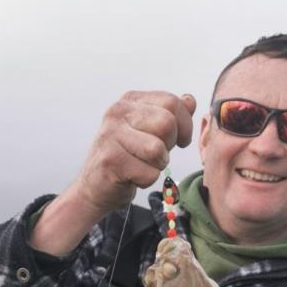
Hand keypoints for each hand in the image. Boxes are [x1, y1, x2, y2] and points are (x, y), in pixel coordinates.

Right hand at [74, 90, 195, 216]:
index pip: (172, 102)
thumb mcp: (149, 131)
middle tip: (158, 155)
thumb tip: (190, 100)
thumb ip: (170, 115)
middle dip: (170, 145)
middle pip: (167, 123)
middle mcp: (118, 112)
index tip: (180, 140)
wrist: (95, 185)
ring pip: (158, 150)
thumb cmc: (127, 157)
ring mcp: (111, 135)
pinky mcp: (111, 161)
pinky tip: (132, 177)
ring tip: (143, 165)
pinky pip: (149, 174)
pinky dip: (146, 181)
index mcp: (131, 100)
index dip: (184, 125)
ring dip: (158, 165)